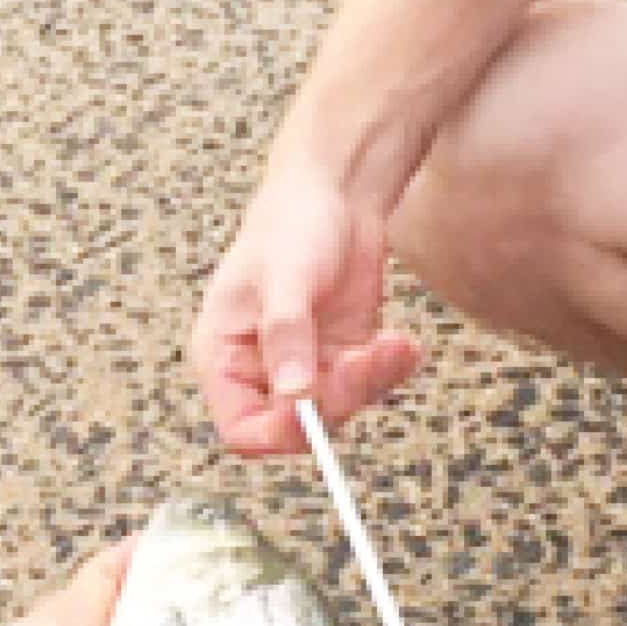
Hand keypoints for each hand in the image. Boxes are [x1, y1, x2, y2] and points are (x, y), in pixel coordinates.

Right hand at [190, 159, 418, 457]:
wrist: (335, 192)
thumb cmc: (291, 225)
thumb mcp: (285, 277)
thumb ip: (287, 336)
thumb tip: (295, 395)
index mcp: (224, 357)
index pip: (242, 429)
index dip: (278, 432)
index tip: (315, 410)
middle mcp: (262, 370)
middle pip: (297, 427)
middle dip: (337, 399)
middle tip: (362, 359)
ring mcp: (306, 366)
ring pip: (340, 410)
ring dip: (370, 383)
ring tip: (391, 343)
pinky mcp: (343, 356)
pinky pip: (369, 386)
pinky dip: (390, 370)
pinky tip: (402, 343)